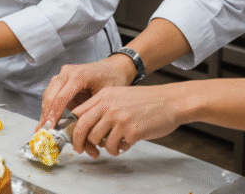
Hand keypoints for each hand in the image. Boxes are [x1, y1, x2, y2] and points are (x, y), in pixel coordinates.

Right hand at [38, 56, 135, 131]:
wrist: (115, 67)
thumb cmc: (113, 81)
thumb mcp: (105, 99)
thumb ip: (91, 114)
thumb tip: (81, 136)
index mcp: (79, 76)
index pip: (61, 97)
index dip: (54, 114)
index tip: (50, 128)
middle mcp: (68, 72)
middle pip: (50, 95)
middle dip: (46, 114)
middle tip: (43, 130)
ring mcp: (63, 73)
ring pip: (48, 93)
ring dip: (45, 111)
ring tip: (44, 127)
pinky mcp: (62, 77)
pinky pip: (52, 92)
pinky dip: (49, 106)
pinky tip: (49, 118)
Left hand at [68, 84, 185, 157]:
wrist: (171, 102)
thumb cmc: (147, 100)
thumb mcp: (119, 95)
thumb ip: (102, 107)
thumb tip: (86, 125)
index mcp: (104, 96)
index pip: (78, 113)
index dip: (73, 126)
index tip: (74, 136)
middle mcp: (109, 106)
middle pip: (81, 128)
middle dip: (77, 142)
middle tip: (80, 150)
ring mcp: (119, 119)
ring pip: (97, 140)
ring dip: (102, 147)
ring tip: (112, 145)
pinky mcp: (131, 131)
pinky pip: (115, 147)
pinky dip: (118, 149)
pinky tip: (126, 144)